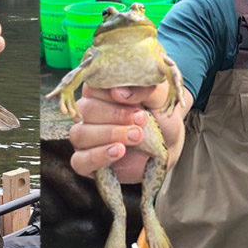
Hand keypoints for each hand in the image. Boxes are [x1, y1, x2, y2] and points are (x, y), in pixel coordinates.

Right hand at [67, 84, 186, 182]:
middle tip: (141, 120)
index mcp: (100, 92)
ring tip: (137, 136)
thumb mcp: (160, 98)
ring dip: (109, 134)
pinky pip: (79, 160)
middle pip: (85, 110)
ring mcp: (84, 138)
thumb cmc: (160, 117)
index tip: (136, 102)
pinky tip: (118, 151)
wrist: (168, 147)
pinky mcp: (86, 161)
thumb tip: (118, 91)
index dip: (111, 93)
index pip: (91, 86)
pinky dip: (98, 156)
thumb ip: (144, 89)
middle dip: (114, 115)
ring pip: (80, 134)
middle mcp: (87, 114)